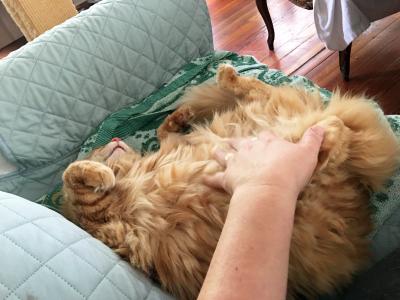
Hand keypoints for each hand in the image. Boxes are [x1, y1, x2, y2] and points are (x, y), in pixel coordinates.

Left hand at [206, 126, 324, 196]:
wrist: (269, 188)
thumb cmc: (291, 171)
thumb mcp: (308, 153)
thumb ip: (313, 139)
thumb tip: (323, 125)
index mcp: (269, 142)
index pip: (266, 136)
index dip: (265, 138)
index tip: (264, 138)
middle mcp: (250, 149)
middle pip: (241, 142)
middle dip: (236, 142)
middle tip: (230, 140)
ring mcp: (237, 163)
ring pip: (225, 155)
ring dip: (220, 153)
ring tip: (214, 150)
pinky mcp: (228, 179)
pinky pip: (216, 178)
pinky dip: (210, 179)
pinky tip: (204, 178)